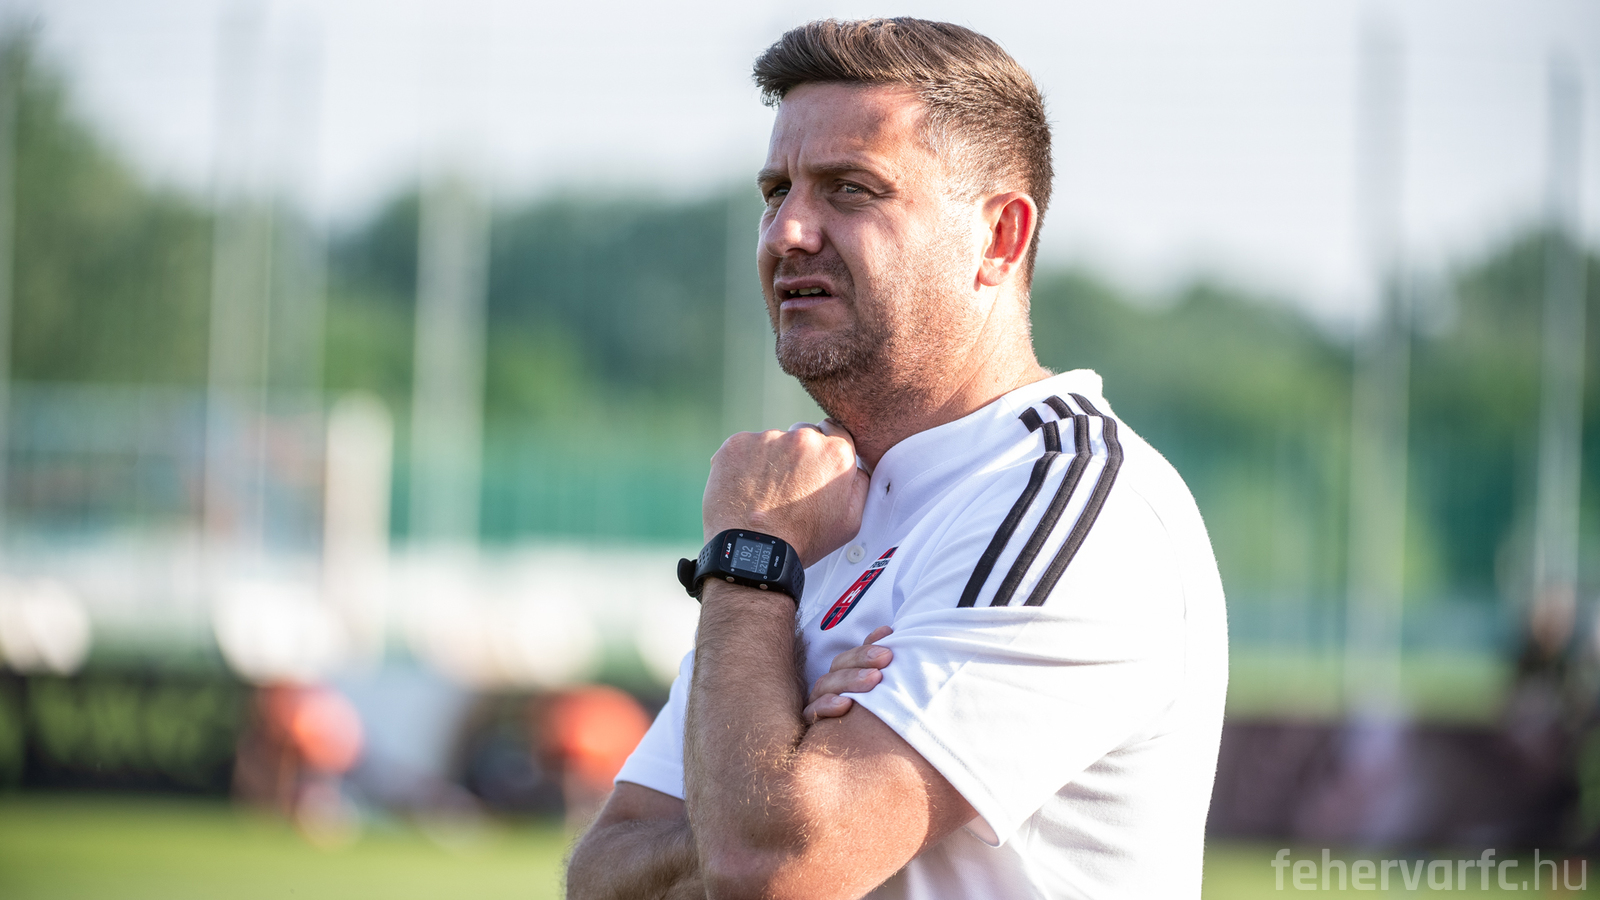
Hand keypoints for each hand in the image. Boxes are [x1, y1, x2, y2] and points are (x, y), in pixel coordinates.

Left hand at [703, 420, 869, 567]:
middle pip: (802, 436)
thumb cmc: (800, 541)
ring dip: (770, 461)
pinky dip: (743, 464)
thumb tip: (856, 468)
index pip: (835, 432)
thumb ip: (858, 485)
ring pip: (771, 442)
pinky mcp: (737, 444)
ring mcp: (768, 439)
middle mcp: (803, 439)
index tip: (814, 467)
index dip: (823, 452)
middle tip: (788, 489)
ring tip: (764, 494)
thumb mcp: (850, 521)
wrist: (754, 551)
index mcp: (835, 454)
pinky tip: (745, 490)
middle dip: (797, 457)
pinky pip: (744, 447)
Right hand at [803, 626, 892, 723]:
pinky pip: (812, 713)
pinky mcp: (809, 725)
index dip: (869, 643)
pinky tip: (846, 704)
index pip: (854, 655)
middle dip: (862, 657)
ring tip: (874, 678)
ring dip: (850, 679)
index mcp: (845, 679)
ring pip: (826, 685)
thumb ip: (883, 669)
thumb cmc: (877, 729)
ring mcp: (817, 705)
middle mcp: (829, 689)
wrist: (856, 778)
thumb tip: (888, 633)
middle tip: (886, 656)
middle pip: (839, 666)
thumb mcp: (882, 695)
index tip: (888, 635)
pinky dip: (827, 706)